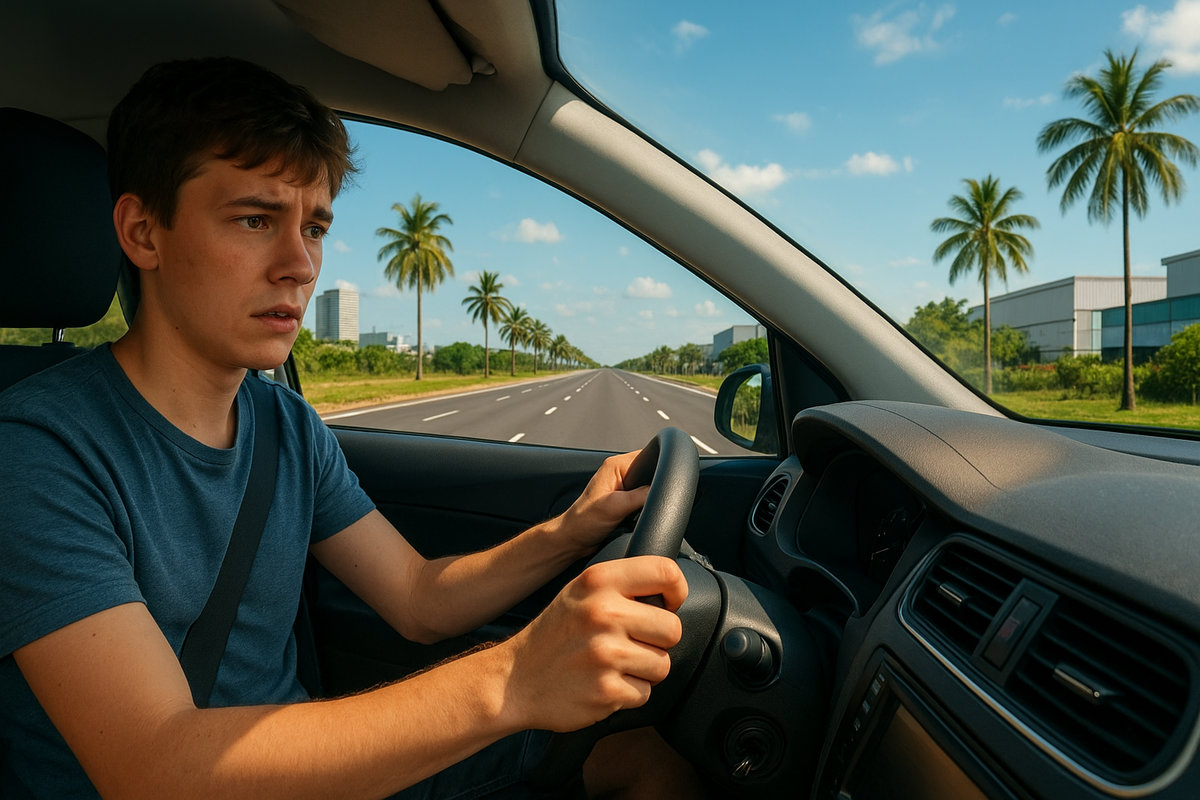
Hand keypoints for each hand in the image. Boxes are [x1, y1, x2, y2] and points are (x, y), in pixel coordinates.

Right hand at [499, 556, 686, 732]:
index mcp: (598, 581)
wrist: (513, 679)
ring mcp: (605, 654)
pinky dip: (628, 693)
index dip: (676, 591)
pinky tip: (603, 683)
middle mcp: (603, 613)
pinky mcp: (606, 691)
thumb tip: (669, 589)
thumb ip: (620, 584)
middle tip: (632, 643)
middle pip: (672, 628)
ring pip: (662, 665)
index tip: (670, 603)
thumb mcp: (579, 592)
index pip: (665, 572)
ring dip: (643, 670)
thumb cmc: (554, 635)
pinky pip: (644, 693)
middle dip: (658, 641)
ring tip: (614, 665)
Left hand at [558, 450, 650, 551]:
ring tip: (636, 512)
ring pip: (650, 489)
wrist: (575, 540)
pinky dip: (646, 509)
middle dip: (654, 488)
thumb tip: (661, 491)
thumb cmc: (583, 521)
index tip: (660, 486)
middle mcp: (620, 474)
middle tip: (642, 504)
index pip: (647, 457)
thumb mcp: (615, 507)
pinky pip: (645, 501)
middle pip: (651, 473)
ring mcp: (624, 488)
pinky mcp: (626, 501)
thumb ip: (640, 496)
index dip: (658, 470)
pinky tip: (637, 517)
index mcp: (615, 466)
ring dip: (649, 501)